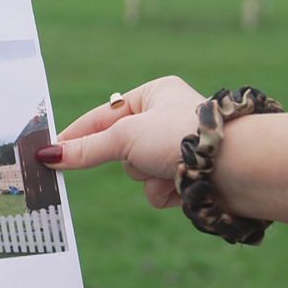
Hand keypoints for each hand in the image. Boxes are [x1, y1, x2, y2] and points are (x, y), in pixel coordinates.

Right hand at [39, 76, 204, 208]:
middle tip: (141, 158)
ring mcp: (179, 148)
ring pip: (138, 172)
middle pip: (120, 148)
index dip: (77, 135)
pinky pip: (157, 190)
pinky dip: (164, 193)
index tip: (51, 151)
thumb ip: (87, 149)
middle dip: (128, 160)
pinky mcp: (191, 176)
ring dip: (147, 178)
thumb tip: (49, 156)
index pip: (102, 115)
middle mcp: (167, 118)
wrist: (239, 167)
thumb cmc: (184, 137)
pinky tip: (181, 188)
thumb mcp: (125, 137)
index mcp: (154, 94)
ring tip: (168, 172)